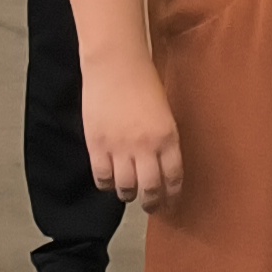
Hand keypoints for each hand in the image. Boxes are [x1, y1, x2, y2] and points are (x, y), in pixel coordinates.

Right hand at [87, 58, 183, 211]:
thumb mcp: (164, 113)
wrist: (115, 64)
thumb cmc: (142, 82)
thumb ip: (163, 139)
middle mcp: (146, 147)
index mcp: (168, 137)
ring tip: (129, 194)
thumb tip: (160, 164)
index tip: (171, 202)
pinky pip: (102, 177)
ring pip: (126, 188)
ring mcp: (120, 147)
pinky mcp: (97, 145)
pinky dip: (106, 184)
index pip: (173, 178)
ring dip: (128, 195)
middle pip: (151, 189)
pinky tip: (110, 181)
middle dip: (152, 203)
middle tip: (151, 207)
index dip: (172, 194)